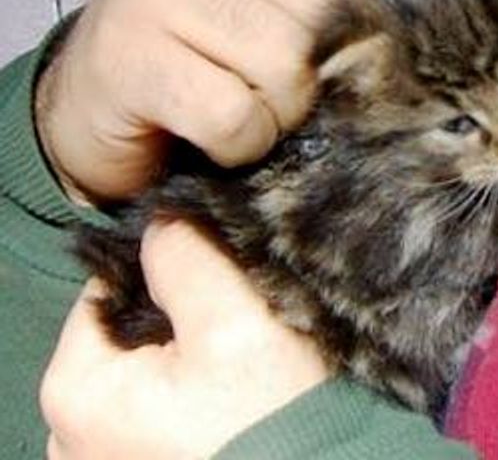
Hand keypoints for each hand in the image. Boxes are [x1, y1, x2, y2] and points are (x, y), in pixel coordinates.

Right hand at [35, 0, 442, 201]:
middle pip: (340, 2)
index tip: (432, 17)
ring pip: (292, 65)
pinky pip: (239, 116)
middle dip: (342, 61)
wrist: (97, 93)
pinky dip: (243, 141)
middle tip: (309, 82)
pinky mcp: (131, 60)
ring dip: (288, 108)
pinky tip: (221, 131)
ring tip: (256, 102)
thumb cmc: (216, 33)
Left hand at [41, 220, 331, 459]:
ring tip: (242, 360)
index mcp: (75, 390)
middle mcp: (71, 435)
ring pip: (145, 375)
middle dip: (176, 317)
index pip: (106, 289)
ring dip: (188, 358)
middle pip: (124, 336)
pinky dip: (194, 398)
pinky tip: (234, 398)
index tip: (219, 274)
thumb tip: (166, 218)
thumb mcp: (236, 321)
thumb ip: (188, 257)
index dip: (165, 267)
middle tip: (238, 320)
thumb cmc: (270, 420)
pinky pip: (160, 414)